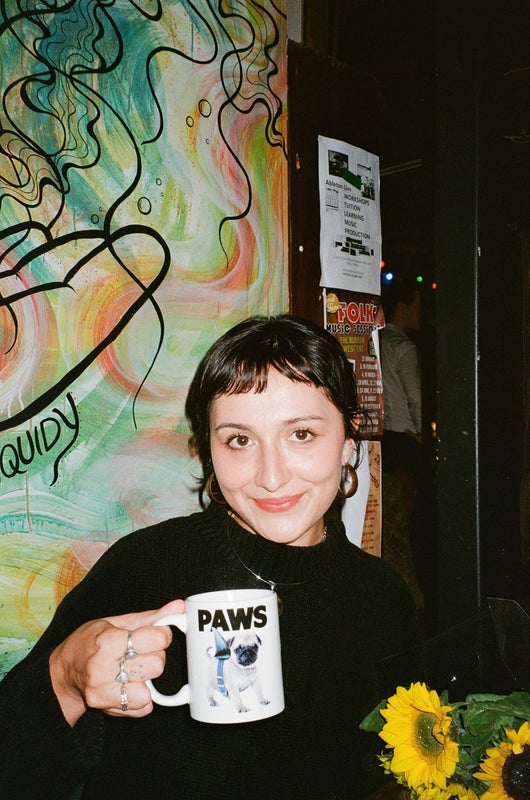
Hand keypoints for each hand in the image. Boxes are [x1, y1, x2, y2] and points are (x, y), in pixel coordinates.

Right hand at [49, 599, 184, 725]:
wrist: (63, 673)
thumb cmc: (89, 642)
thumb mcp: (115, 622)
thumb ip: (150, 617)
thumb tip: (178, 607)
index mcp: (108, 641)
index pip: (157, 639)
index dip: (161, 635)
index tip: (153, 634)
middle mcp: (104, 669)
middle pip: (157, 664)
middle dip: (155, 655)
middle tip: (141, 652)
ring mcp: (105, 692)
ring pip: (151, 689)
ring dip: (148, 678)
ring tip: (134, 669)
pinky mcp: (108, 709)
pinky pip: (144, 708)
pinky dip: (142, 697)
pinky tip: (130, 685)